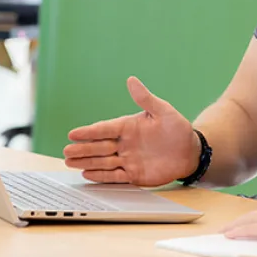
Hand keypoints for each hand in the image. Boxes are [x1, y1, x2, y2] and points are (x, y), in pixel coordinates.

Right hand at [63, 77, 198, 185]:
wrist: (190, 151)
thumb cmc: (177, 129)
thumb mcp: (163, 111)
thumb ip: (146, 98)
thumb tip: (131, 80)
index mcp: (129, 126)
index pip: (105, 129)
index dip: (89, 132)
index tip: (73, 133)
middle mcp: (125, 143)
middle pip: (99, 146)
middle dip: (82, 148)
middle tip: (66, 150)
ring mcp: (128, 159)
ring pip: (103, 161)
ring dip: (87, 162)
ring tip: (69, 162)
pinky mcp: (134, 174)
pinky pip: (114, 175)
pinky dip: (101, 176)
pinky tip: (87, 173)